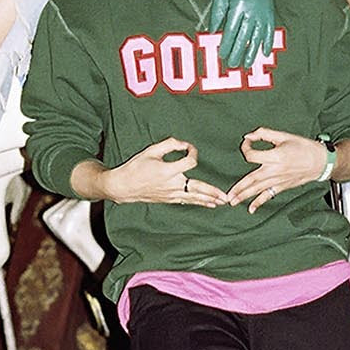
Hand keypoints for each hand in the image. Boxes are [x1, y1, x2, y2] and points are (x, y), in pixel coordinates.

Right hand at [106, 138, 227, 207]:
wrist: (123, 186)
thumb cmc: (136, 167)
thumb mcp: (151, 151)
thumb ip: (169, 144)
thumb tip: (183, 144)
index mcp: (168, 170)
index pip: (190, 162)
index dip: (193, 153)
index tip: (190, 148)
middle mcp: (172, 184)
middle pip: (198, 188)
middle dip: (213, 192)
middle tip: (226, 197)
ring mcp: (171, 194)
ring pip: (194, 198)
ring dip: (209, 200)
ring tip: (222, 202)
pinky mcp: (169, 199)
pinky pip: (187, 201)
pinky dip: (198, 203)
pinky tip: (208, 204)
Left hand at [209, 0, 274, 68]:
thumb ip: (217, 13)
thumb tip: (212, 31)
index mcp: (238, 7)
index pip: (230, 32)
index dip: (226, 46)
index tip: (222, 56)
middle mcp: (252, 12)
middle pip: (244, 39)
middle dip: (237, 53)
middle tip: (233, 65)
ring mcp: (262, 13)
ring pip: (257, 38)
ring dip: (252, 53)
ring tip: (247, 64)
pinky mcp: (269, 12)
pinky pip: (269, 31)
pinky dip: (267, 43)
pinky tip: (264, 53)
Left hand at [227, 127, 328, 213]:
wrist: (321, 162)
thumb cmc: (304, 147)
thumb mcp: (284, 136)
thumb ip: (265, 134)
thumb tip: (249, 135)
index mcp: (275, 156)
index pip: (251, 156)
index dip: (246, 148)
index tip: (247, 143)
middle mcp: (274, 171)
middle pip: (251, 180)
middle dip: (238, 188)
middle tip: (226, 196)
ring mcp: (278, 180)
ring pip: (257, 189)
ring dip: (244, 196)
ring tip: (232, 202)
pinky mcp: (282, 186)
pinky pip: (268, 195)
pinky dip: (259, 202)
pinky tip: (251, 209)